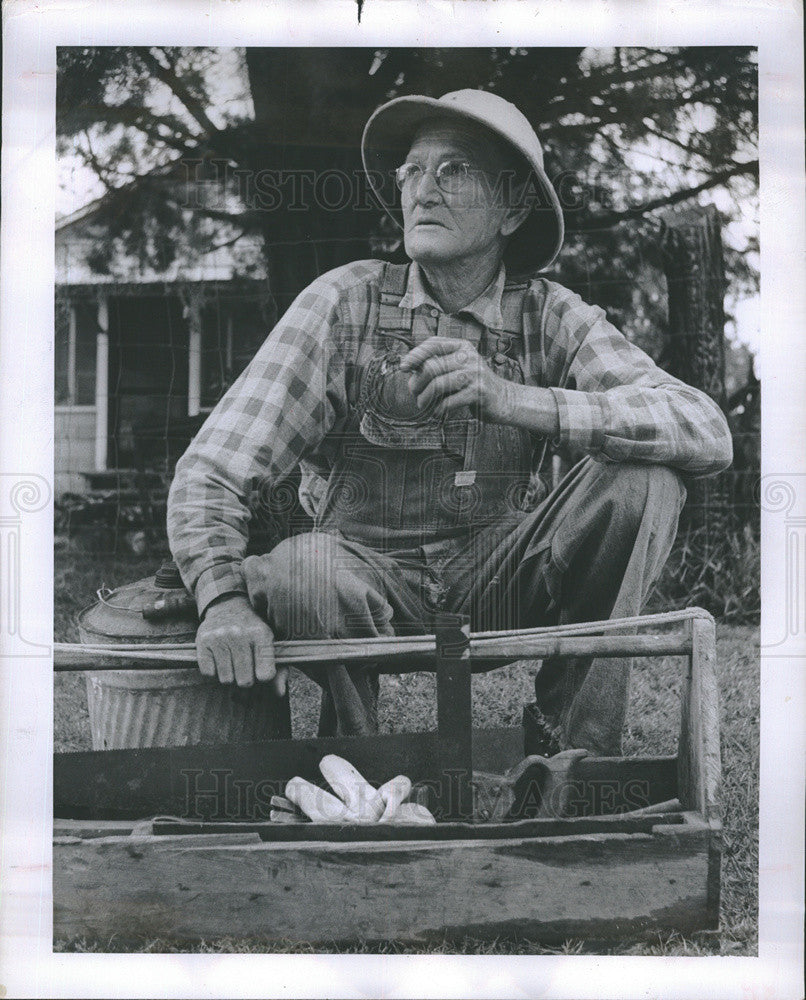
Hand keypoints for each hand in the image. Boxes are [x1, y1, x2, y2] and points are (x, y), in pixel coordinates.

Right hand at [196, 593, 287, 694]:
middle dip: (246, 679)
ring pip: (226, 679)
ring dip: (229, 675)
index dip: (263, 677)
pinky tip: (219, 657)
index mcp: (261, 634)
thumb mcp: (270, 643)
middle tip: (245, 667)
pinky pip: (208, 673)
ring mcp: (220, 637)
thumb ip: (279, 670)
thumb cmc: (253, 630)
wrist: (228, 605)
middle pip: (245, 681)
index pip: (265, 674)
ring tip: (232, 661)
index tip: (262, 671)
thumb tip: (280, 694)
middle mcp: (240, 634)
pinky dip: (214, 671)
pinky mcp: (203, 641)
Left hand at [400, 337, 516, 423]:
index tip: (404, 367)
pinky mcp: (478, 392)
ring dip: (425, 397)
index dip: (415, 355)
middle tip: (414, 392)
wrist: (504, 399)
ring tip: (423, 403)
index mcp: (462, 346)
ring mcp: (474, 374)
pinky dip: (439, 408)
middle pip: (432, 366)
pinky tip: (438, 411)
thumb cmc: (475, 383)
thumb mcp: (459, 366)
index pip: (433, 344)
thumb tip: (409, 367)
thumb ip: (439, 363)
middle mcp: (468, 357)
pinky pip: (449, 401)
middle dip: (417, 382)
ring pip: (438, 384)